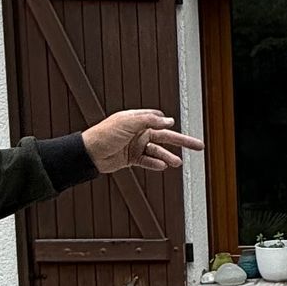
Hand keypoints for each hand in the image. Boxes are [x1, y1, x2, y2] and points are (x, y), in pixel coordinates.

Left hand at [83, 109, 203, 172]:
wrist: (88, 153)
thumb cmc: (104, 134)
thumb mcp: (128, 123)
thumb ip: (149, 120)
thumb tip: (169, 121)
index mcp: (138, 120)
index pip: (158, 119)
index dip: (167, 123)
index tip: (173, 125)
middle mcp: (139, 132)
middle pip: (166, 137)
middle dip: (182, 141)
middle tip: (198, 145)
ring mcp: (136, 146)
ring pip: (158, 151)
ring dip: (168, 157)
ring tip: (177, 163)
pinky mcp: (132, 158)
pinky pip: (148, 161)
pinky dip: (155, 164)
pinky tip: (162, 166)